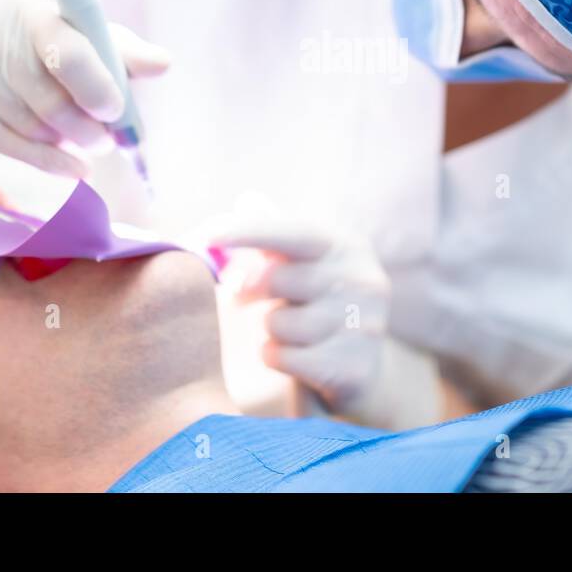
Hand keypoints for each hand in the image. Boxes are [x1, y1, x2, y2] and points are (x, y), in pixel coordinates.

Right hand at [0, 0, 168, 175]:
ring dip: (64, 142)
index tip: (116, 110)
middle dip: (85, 127)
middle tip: (107, 138)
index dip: (95, 86)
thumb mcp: (63, 21)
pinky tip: (71, 167)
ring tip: (85, 141)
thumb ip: (115, 46)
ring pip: (27, 126)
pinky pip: (3, 143)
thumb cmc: (18, 27)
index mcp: (23, 6)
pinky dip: (44, 160)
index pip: (64, 49)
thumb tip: (164, 64)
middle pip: (46, 100)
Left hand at [204, 214, 442, 429]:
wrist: (361, 372)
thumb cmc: (317, 307)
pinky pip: (284, 358)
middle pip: (278, 280)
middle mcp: (365, 281)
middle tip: (243, 296)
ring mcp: (365, 326)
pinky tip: (295, 357)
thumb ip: (276, 233)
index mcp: (348, 247)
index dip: (248, 231)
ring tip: (290, 332)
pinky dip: (277, 357)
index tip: (206, 237)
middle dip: (250, 291)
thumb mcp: (304, 265)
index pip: (294, 233)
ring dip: (270, 330)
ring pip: (278, 323)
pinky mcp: (354, 368)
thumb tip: (248, 199)